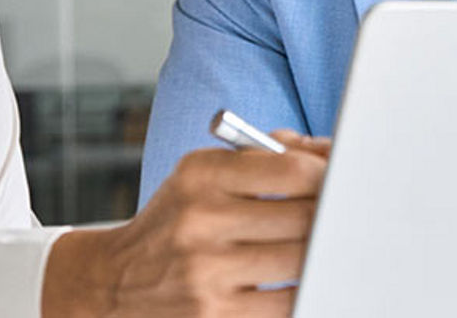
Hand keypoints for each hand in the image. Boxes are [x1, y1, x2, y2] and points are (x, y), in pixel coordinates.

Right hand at [43, 133, 329, 316]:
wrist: (112, 284)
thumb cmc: (176, 221)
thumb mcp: (202, 175)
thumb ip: (264, 157)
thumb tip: (329, 155)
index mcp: (200, 175)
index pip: (290, 168)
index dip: (328, 174)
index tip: (339, 179)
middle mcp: (200, 221)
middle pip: (304, 216)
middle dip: (331, 214)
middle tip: (344, 213)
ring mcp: (206, 273)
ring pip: (301, 261)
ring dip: (321, 253)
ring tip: (323, 245)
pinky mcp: (215, 316)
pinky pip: (287, 304)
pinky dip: (303, 290)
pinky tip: (301, 278)